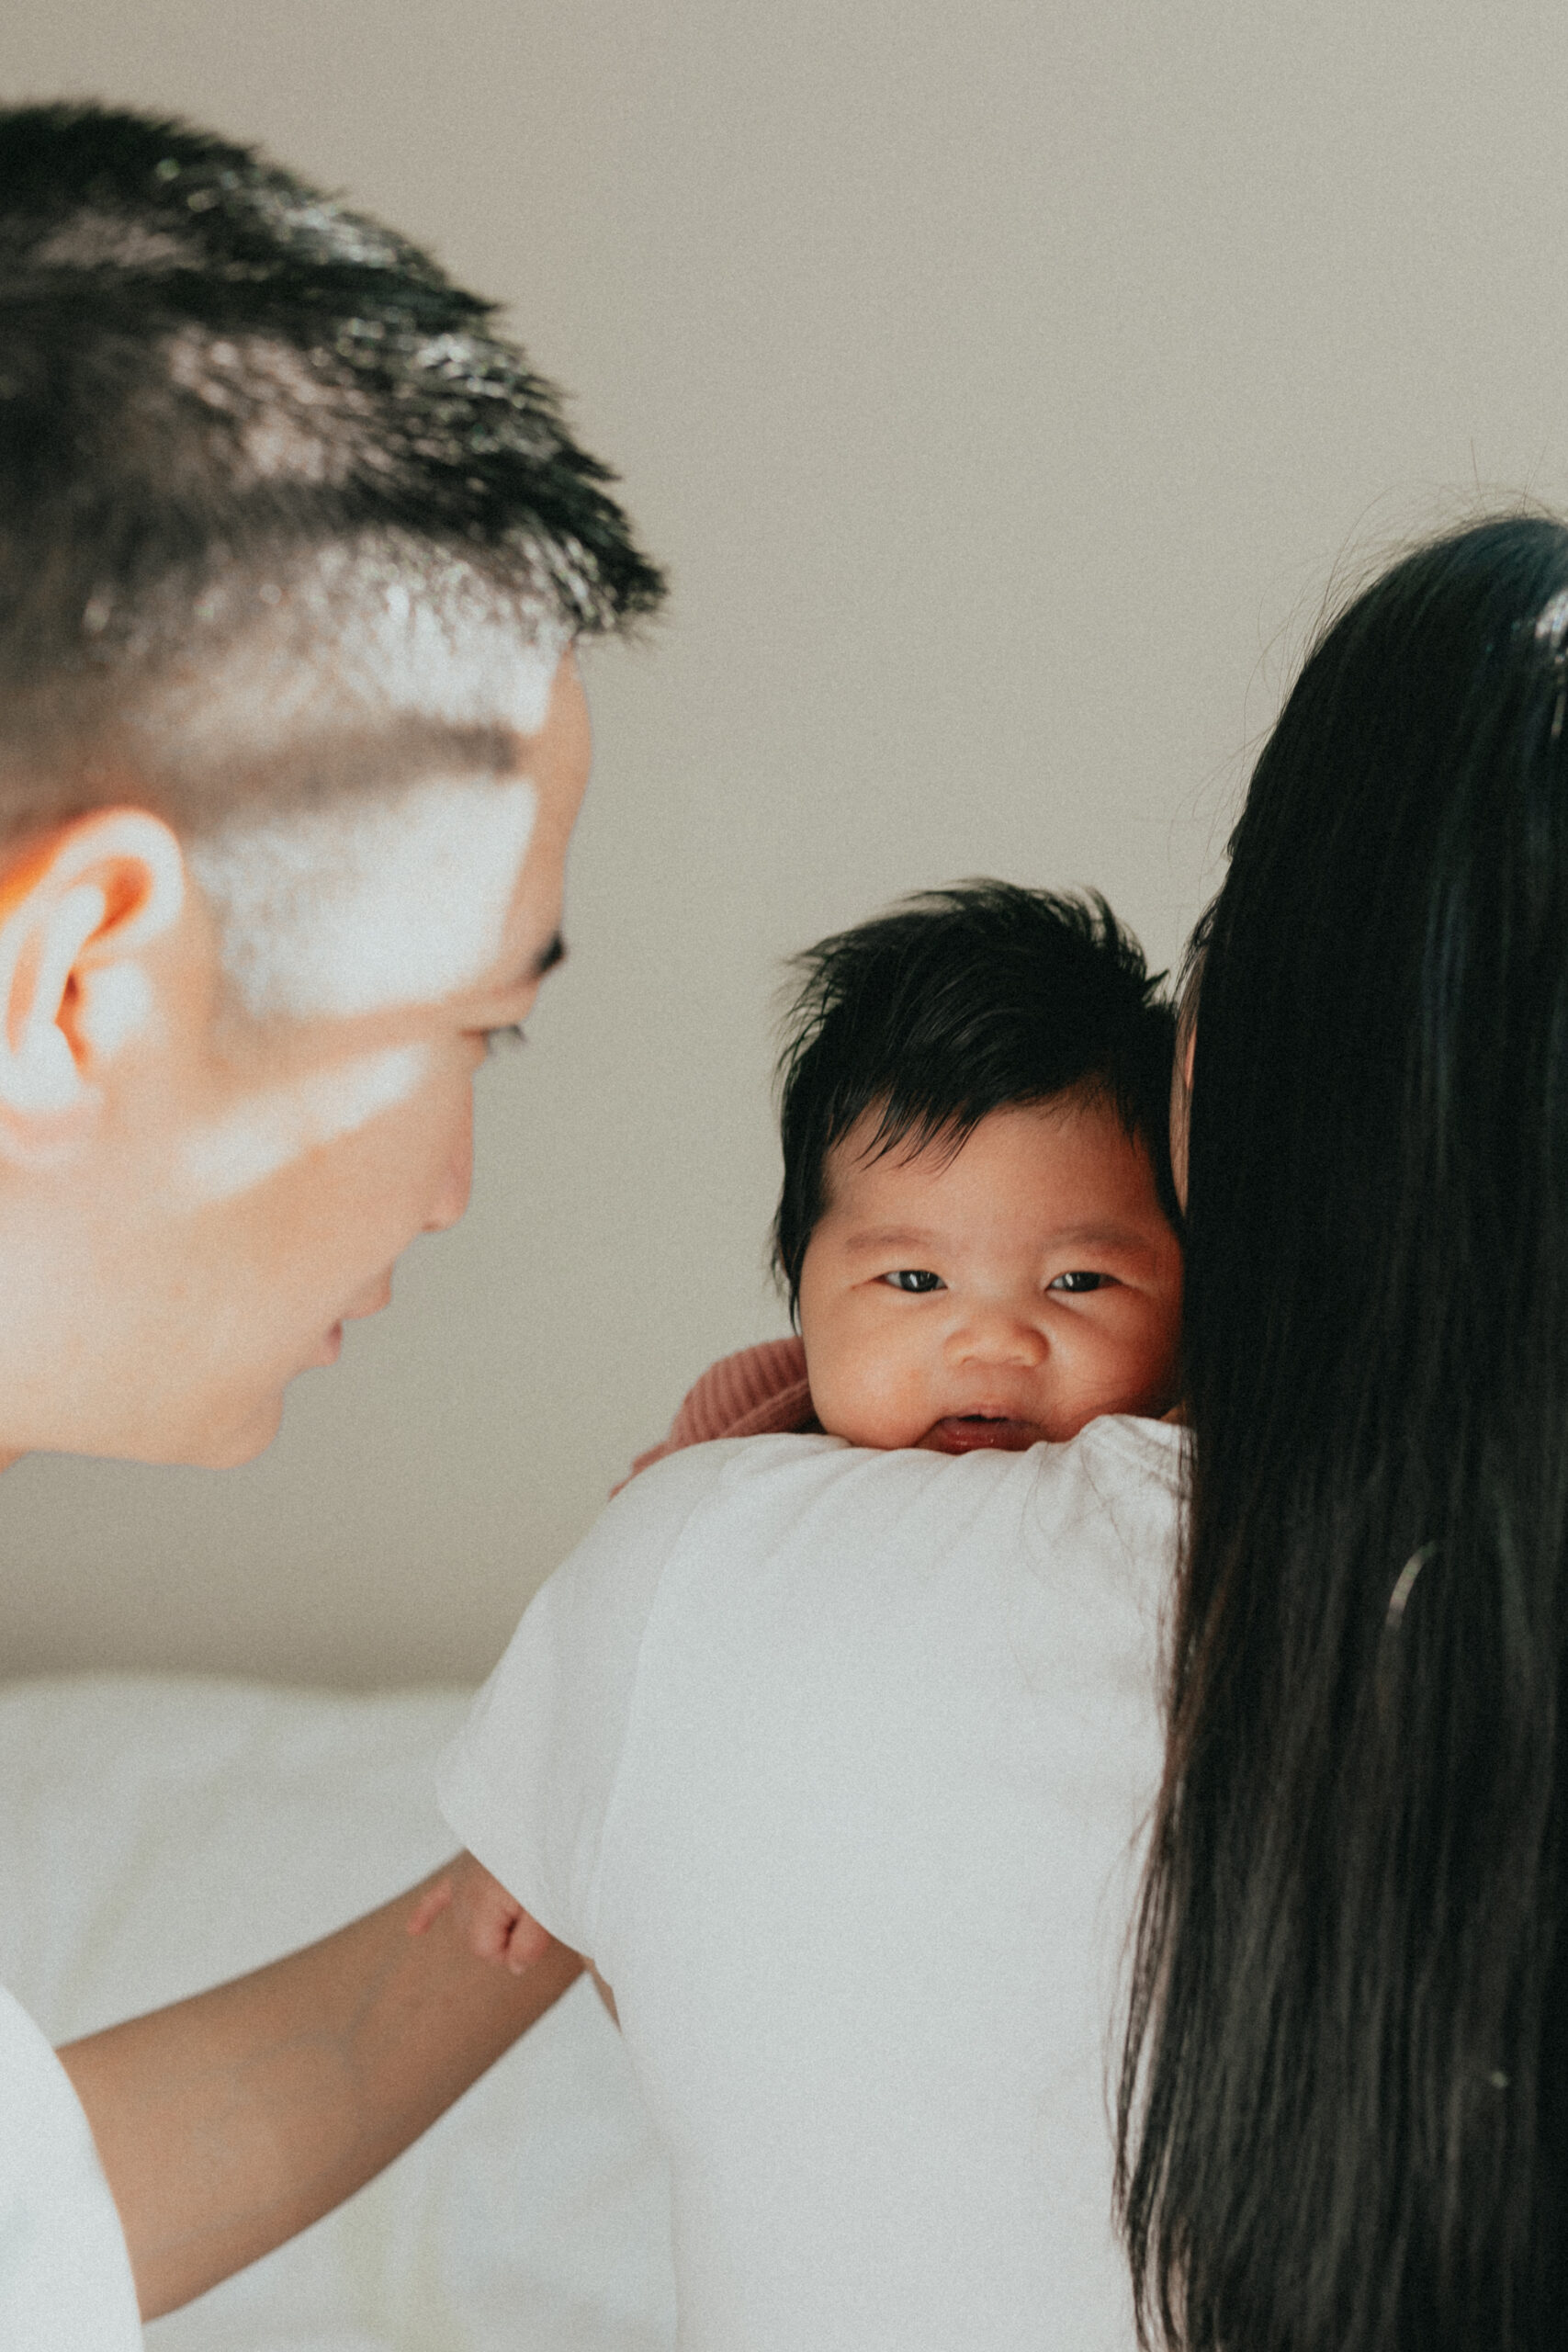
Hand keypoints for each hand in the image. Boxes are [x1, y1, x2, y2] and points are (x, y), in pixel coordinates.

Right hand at [408, 1849, 553, 1973]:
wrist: (540, 1813)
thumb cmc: (548, 1860)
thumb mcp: (546, 1908)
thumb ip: (528, 1945)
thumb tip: (513, 1968)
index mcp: (482, 1903)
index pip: (484, 1950)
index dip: (514, 1947)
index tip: (535, 1926)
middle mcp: (465, 1890)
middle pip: (476, 1936)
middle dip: (504, 1933)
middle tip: (532, 1908)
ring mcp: (462, 1877)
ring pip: (466, 1919)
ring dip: (488, 1920)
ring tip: (520, 1897)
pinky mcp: (465, 1866)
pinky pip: (439, 1892)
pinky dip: (427, 1911)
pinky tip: (414, 1930)